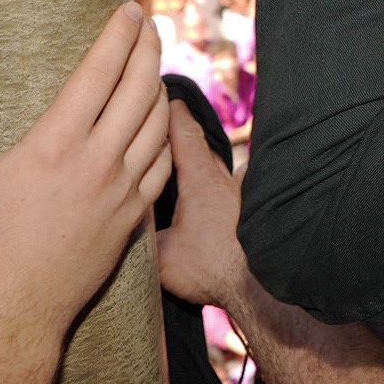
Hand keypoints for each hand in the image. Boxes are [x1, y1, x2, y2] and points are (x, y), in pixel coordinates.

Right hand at [0, 4, 171, 336]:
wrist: (11, 322)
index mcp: (54, 148)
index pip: (99, 75)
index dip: (118, 37)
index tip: (128, 10)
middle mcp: (96, 166)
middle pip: (139, 91)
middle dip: (148, 50)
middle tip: (149, 25)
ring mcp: (120, 195)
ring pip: (156, 127)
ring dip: (159, 89)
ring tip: (155, 65)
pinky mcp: (131, 222)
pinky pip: (161, 168)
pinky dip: (164, 138)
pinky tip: (160, 126)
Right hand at [152, 101, 246, 310]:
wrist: (259, 288)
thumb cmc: (212, 269)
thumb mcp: (162, 255)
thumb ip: (142, 234)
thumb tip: (125, 223)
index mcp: (200, 179)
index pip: (184, 133)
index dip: (171, 113)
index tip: (163, 95)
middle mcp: (225, 178)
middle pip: (201, 147)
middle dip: (182, 136)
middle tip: (163, 126)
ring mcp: (244, 194)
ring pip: (218, 169)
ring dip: (202, 166)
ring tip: (182, 169)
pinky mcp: (256, 213)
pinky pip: (233, 191)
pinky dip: (219, 190)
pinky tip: (212, 203)